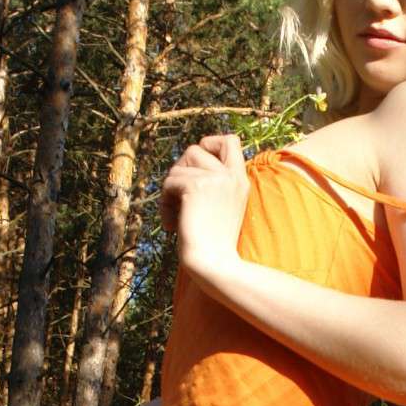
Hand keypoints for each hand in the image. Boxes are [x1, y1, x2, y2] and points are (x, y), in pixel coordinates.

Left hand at [159, 133, 249, 277]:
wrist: (214, 264)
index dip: (210, 143)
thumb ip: (212, 184)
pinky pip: (169, 182)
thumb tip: (182, 166)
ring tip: (174, 213)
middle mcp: (230, 176)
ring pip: (178, 166)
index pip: (230, 140)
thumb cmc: (215, 245)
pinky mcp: (196, 187)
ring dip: (170, 189)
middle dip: (181, 170)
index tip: (198, 166)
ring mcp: (215, 179)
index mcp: (240, 180)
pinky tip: (172, 223)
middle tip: (179, 197)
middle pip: (195, 149)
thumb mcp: (222, 207)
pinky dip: (164, 203)